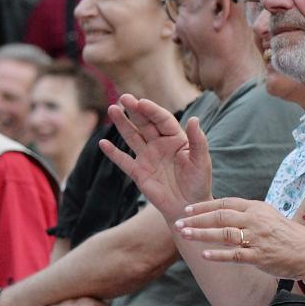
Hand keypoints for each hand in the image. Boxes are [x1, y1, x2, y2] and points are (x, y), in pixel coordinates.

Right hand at [101, 96, 213, 217]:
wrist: (188, 207)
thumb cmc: (198, 183)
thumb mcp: (201, 161)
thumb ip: (198, 140)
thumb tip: (194, 118)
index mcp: (176, 138)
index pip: (162, 119)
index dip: (152, 110)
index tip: (141, 102)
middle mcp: (160, 144)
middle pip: (144, 123)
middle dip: (134, 110)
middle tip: (123, 98)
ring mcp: (147, 157)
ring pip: (132, 137)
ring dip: (122, 124)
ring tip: (112, 109)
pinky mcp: (139, 173)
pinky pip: (123, 161)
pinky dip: (113, 153)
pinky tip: (103, 144)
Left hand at [175, 197, 304, 284]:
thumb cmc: (287, 236)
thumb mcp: (268, 217)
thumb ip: (247, 214)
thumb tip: (224, 215)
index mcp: (256, 208)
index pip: (225, 203)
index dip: (204, 206)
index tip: (187, 210)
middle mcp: (255, 220)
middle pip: (220, 216)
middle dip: (196, 220)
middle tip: (178, 223)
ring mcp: (257, 238)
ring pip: (223, 233)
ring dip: (201, 234)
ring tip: (184, 235)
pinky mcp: (259, 256)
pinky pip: (235, 255)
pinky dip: (218, 254)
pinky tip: (204, 254)